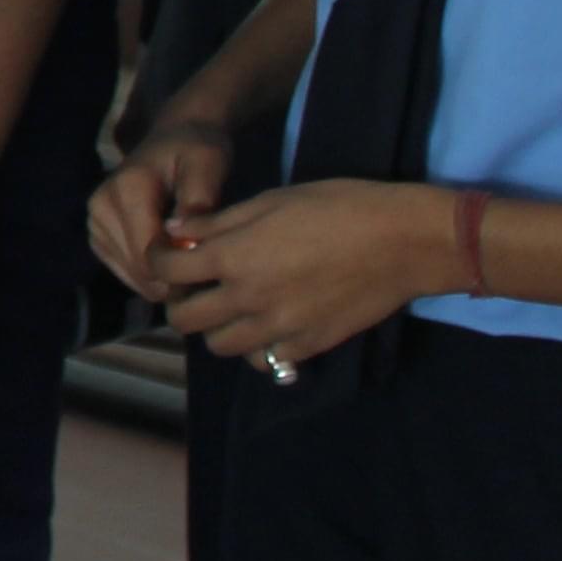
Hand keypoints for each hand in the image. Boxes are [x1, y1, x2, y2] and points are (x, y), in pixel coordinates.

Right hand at [88, 112, 237, 300]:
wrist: (174, 136)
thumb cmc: (195, 149)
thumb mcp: (207, 164)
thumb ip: (198, 200)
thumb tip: (187, 243)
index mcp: (126, 191)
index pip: (148, 255)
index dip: (181, 272)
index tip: (211, 271)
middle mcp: (100, 207)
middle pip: (139, 269)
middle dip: (174, 278)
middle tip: (207, 271)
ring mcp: (95, 222)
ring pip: (132, 276)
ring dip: (163, 279)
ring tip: (191, 263)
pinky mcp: (97, 233)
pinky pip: (125, 272)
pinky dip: (150, 274)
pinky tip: (172, 260)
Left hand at [153, 180, 472, 374]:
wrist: (402, 242)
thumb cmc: (337, 208)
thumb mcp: (271, 200)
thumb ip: (218, 222)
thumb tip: (175, 230)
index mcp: (234, 256)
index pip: (167, 269)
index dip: (159, 259)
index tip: (168, 255)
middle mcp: (248, 298)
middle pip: (186, 319)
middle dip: (181, 301)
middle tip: (196, 286)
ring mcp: (277, 328)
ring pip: (220, 346)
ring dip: (217, 327)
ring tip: (232, 306)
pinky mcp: (307, 346)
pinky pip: (264, 360)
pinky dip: (258, 346)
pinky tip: (268, 324)